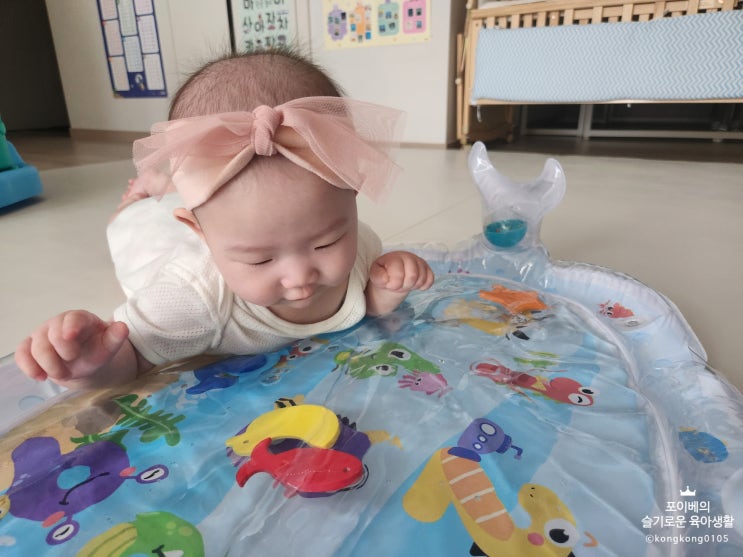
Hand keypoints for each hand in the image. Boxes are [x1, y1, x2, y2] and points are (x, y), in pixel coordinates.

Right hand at [15, 310, 130, 386]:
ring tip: (62, 374)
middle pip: (52, 334)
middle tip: (73, 361)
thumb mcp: (109, 345)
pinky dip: (28, 366)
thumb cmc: (96, 349)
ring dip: (48, 364)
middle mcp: (58, 324)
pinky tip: (40, 377)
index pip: (73, 318)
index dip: (71, 326)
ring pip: (36, 347)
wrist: (84, 361)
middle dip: (61, 351)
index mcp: (80, 319)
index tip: (71, 336)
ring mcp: (42, 334)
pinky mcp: (30, 347)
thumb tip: (123, 327)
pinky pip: (22, 354)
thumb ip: (115, 338)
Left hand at [365, 251, 433, 315]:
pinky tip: (415, 285)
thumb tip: (387, 278)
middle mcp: (408, 256)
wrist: (391, 278)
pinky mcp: (426, 268)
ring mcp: (418, 262)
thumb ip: (378, 276)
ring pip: (422, 278)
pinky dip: (423, 285)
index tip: (389, 285)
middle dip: (405, 285)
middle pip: (413, 275)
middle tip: (398, 286)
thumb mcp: (375, 276)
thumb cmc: (383, 276)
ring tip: (405, 284)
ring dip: (413, 286)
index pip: (399, 274)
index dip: (394, 284)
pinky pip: (430, 279)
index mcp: (394, 257)